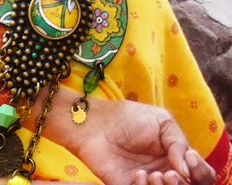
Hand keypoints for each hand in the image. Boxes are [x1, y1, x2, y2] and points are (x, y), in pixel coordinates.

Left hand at [71, 99, 214, 184]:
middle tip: (170, 172)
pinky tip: (138, 175)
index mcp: (176, 157)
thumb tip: (188, 170)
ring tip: (156, 174)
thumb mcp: (162, 122)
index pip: (201, 174)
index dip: (201, 172)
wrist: (95, 123)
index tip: (190, 159)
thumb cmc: (128, 118)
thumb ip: (179, 144)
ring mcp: (147, 182)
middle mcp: (165, 172)